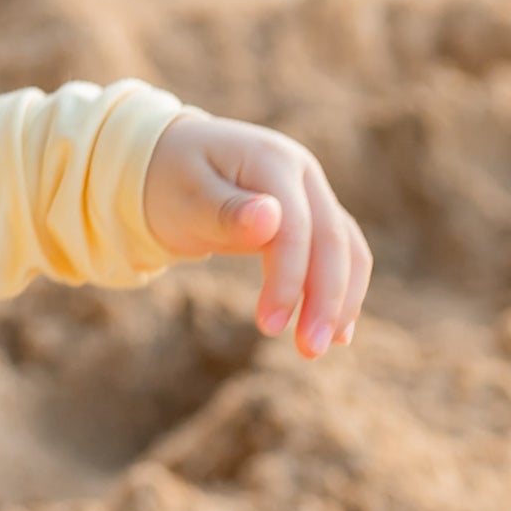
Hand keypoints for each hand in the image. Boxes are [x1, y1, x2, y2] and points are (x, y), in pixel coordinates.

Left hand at [142, 111, 371, 357]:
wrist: (166, 159)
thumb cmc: (166, 180)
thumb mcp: (182, 196)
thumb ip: (224, 210)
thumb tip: (270, 217)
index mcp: (271, 161)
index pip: (294, 226)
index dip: (288, 278)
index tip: (268, 327)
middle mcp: (302, 172)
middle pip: (332, 239)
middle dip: (326, 298)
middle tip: (310, 351)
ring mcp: (310, 192)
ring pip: (344, 247)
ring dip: (340, 298)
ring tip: (321, 347)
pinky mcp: (309, 215)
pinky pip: (337, 251)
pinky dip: (340, 287)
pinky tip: (338, 329)